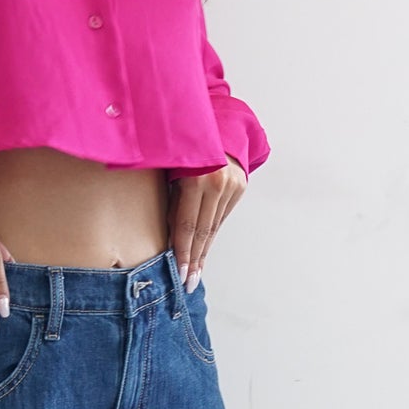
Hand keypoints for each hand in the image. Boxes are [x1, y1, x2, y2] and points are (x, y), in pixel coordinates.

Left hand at [167, 156, 246, 290]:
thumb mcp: (170, 169)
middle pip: (203, 231)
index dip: (182, 252)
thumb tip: (169, 236)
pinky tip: (203, 251)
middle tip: (188, 284)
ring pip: (214, 226)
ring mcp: (231, 185)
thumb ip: (171, 199)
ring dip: (203, 251)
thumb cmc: (180, 144)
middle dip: (194, 260)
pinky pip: (220, 216)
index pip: (187, 225)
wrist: (213, 125)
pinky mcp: (239, 186)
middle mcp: (217, 183)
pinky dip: (210, 234)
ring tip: (195, 275)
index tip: (179, 275)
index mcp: (197, 178)